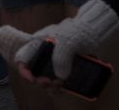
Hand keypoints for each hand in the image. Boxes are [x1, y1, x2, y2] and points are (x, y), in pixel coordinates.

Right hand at [0, 0, 118, 82]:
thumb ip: (61, 57)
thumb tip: (60, 77)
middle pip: (35, 73)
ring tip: (61, 86)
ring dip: (52, 87)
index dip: (24, 70)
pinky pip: (59, 82)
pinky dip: (62, 87)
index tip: (32, 79)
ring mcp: (55, 62)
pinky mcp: (65, 69)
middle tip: (51, 83)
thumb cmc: (79, 31)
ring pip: (47, 79)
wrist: (96, 32)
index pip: (22, 58)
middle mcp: (44, 54)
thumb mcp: (68, 40)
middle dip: (41, 81)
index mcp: (39, 44)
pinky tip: (67, 87)